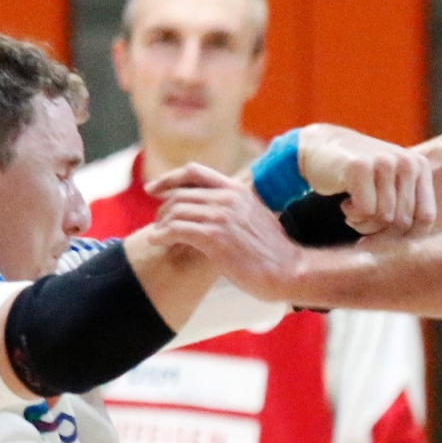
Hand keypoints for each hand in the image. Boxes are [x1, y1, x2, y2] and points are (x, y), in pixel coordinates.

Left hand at [149, 164, 308, 303]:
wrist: (288, 270)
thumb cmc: (272, 252)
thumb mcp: (255, 217)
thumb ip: (234, 208)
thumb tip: (211, 210)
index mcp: (237, 190)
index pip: (194, 172)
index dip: (169, 178)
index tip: (153, 189)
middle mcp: (228, 198)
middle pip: (180, 193)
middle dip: (164, 209)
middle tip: (159, 224)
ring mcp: (221, 216)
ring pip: (175, 210)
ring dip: (162, 223)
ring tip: (159, 235)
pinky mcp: (214, 237)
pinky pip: (176, 229)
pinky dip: (162, 235)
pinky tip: (158, 241)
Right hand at [294, 124, 436, 236]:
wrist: (321, 149)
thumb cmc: (359, 177)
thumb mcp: (390, 187)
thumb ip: (407, 210)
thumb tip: (415, 255)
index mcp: (420, 167)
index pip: (425, 217)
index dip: (405, 237)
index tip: (385, 240)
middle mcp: (407, 162)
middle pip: (403, 221)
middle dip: (380, 231)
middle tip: (363, 220)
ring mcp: (384, 162)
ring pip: (383, 218)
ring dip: (364, 224)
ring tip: (354, 208)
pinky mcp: (360, 167)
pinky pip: (364, 211)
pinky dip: (352, 215)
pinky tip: (346, 202)